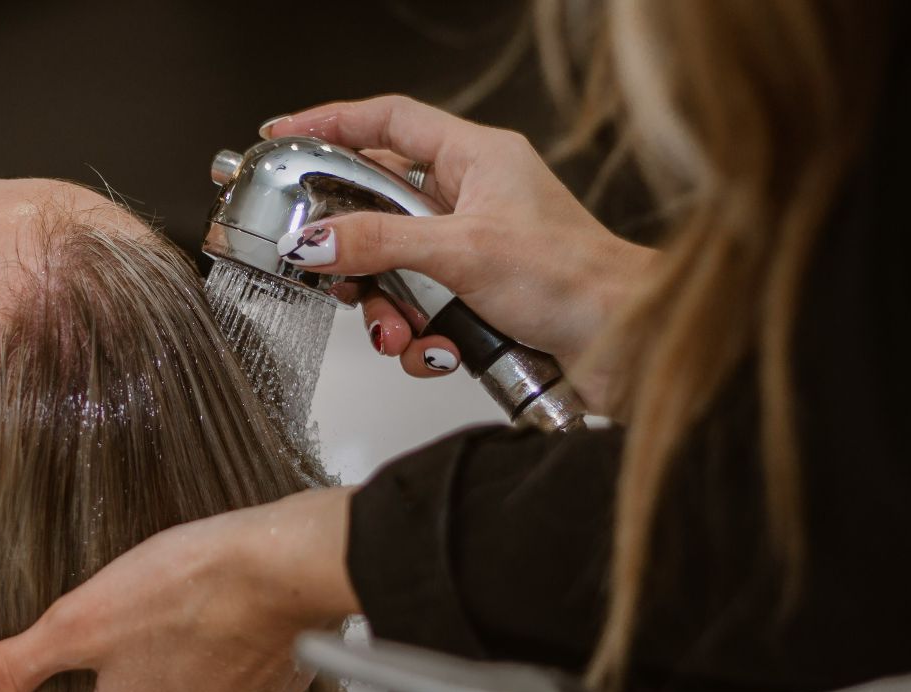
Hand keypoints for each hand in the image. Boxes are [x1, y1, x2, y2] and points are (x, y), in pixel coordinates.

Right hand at [263, 95, 652, 411]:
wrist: (626, 345)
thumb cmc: (577, 280)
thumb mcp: (462, 252)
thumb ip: (380, 244)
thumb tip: (315, 240)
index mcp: (477, 158)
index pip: (388, 121)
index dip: (332, 123)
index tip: (284, 137)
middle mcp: (474, 198)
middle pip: (379, 208)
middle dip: (355, 254)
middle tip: (332, 273)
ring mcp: (474, 250)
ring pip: (394, 271)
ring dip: (388, 310)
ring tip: (400, 333)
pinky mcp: (477, 299)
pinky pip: (420, 313)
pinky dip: (419, 340)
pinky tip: (439, 352)